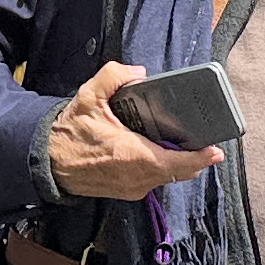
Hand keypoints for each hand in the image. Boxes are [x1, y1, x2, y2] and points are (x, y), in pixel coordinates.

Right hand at [44, 61, 222, 200]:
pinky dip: (165, 169)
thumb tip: (140, 72)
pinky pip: (155, 181)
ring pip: (168, 178)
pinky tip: (167, 154)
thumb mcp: (88, 96)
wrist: (48, 162)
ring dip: (181, 164)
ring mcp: (132, 189)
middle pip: (179, 172)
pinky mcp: (128, 192)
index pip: (176, 163)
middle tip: (207, 142)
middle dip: (195, 158)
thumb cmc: (70, 132)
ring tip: (191, 146)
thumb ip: (114, 76)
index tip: (216, 150)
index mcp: (131, 155)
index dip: (200, 158)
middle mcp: (136, 178)